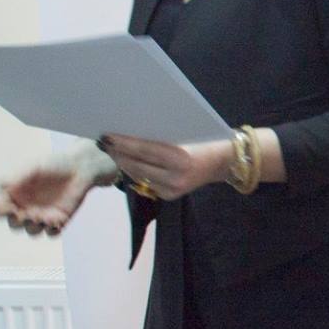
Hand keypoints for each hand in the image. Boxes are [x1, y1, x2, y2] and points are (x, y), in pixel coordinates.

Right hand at [0, 151, 108, 235]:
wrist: (80, 168)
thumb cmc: (55, 164)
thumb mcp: (34, 167)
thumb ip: (17, 176)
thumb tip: (0, 185)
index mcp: (17, 195)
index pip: (0, 209)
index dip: (2, 211)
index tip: (11, 205)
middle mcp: (27, 207)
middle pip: (14, 224)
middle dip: (17, 222)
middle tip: (26, 213)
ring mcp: (43, 215)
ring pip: (32, 231)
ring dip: (34, 226)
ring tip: (42, 216)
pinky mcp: (59, 220)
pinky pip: (52, 233)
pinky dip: (52, 230)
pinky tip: (56, 220)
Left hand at [99, 134, 231, 200]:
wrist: (224, 161)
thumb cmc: (206, 140)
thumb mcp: (186, 134)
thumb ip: (160, 137)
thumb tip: (130, 132)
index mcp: (181, 159)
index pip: (144, 150)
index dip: (123, 143)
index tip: (107, 135)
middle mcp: (175, 178)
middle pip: (137, 165)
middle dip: (118, 153)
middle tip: (104, 141)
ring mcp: (171, 190)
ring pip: (137, 175)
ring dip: (123, 161)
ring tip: (112, 149)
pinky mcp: (169, 196)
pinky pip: (144, 182)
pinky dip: (134, 170)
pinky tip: (126, 160)